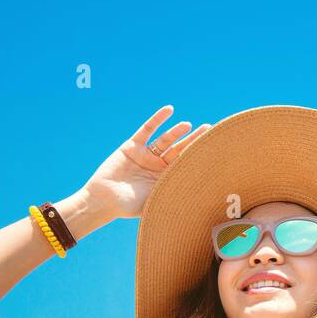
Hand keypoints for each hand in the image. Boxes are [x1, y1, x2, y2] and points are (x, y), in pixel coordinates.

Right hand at [81, 105, 210, 221]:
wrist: (103, 200)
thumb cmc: (129, 207)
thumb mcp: (156, 202)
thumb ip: (173, 195)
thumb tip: (200, 200)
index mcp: (165, 179)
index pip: (186, 164)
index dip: (198, 156)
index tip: (213, 148)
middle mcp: (157, 165)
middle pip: (179, 149)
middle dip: (193, 140)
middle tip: (208, 130)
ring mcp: (145, 154)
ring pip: (165, 140)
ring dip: (176, 131)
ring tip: (188, 125)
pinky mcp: (132, 146)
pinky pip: (147, 129)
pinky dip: (157, 119)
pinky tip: (169, 110)